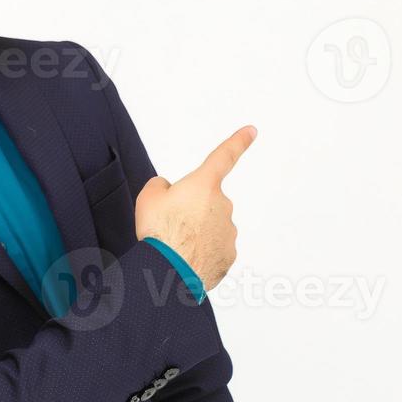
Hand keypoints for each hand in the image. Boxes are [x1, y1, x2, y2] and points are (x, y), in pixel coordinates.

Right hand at [133, 125, 256, 291]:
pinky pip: (214, 249)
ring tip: (175, 247)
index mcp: (204, 184)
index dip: (238, 141)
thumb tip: (168, 190)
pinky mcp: (228, 255)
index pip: (224, 156)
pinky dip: (200, 253)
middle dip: (191, 211)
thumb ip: (160, 186)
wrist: (168, 271)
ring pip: (211, 227)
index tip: (252, 130)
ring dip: (195, 234)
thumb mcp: (148, 197)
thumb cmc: (159, 231)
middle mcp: (222, 204)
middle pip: (206, 203)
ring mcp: (228, 231)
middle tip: (170, 226)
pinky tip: (185, 260)